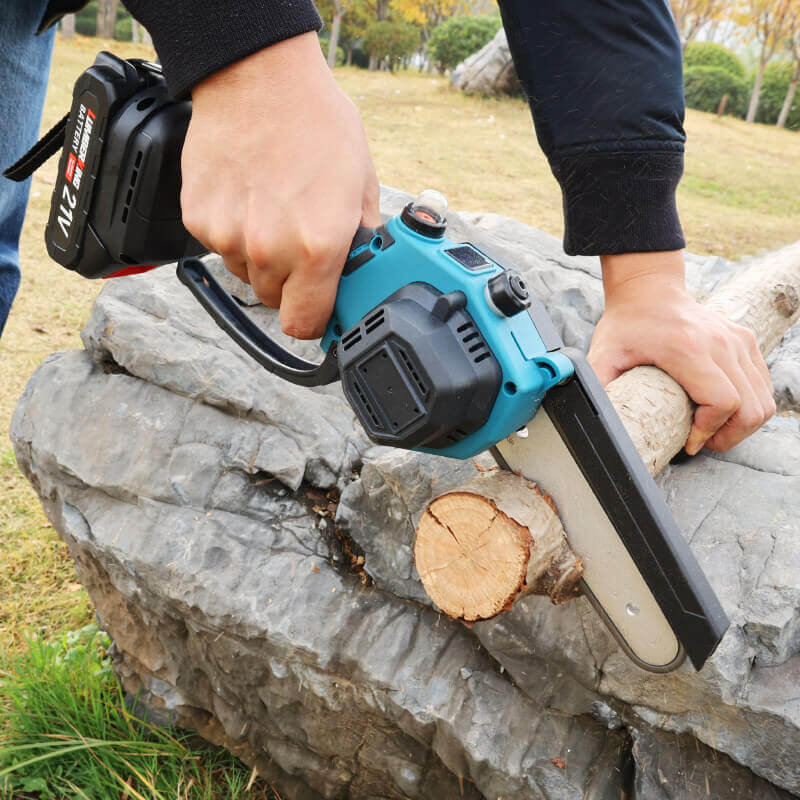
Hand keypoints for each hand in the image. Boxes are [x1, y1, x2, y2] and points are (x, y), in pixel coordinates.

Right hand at [181, 32, 380, 338]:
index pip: (304, 325)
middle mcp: (269, 250)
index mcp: (317, 248)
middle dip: (290, 281)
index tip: (317, 306)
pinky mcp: (198, 220)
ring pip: (246, 274)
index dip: (314, 319)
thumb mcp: (362, 183)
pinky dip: (232, 231)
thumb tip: (363, 272)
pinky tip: (247, 195)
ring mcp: (228, 237)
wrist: (258, 76)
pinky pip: (219, 247)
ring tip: (273, 208)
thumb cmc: (316, 122)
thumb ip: (362, 240)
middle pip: (275, 300)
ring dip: (260, 256)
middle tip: (300, 239)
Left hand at [587, 251, 775, 454]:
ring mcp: (738, 340)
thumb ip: (595, 386)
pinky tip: (723, 412)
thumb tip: (588, 420)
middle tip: (702, 443)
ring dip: (742, 425)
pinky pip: (762, 384)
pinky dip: (750, 406)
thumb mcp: (602, 354)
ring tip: (713, 432)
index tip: (689, 443)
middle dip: (728, 436)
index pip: (723, 402)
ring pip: (762, 399)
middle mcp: (721, 343)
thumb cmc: (625, 324)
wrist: (648, 289)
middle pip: (750, 407)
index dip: (709, 431)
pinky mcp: (745, 340)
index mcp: (688, 349)